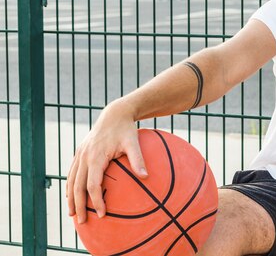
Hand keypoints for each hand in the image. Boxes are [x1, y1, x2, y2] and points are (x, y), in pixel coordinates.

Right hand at [66, 100, 147, 223]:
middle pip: (77, 187)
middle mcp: (84, 156)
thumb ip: (138, 160)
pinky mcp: (79, 152)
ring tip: (72, 213)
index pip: (93, 185)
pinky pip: (72, 172)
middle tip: (83, 222)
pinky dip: (70, 186)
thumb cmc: (126, 129)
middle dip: (79, 205)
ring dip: (70, 198)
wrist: (115, 113)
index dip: (96, 201)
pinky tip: (72, 195)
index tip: (103, 214)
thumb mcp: (134, 142)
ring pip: (71, 180)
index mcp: (96, 156)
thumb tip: (146, 177)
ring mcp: (80, 154)